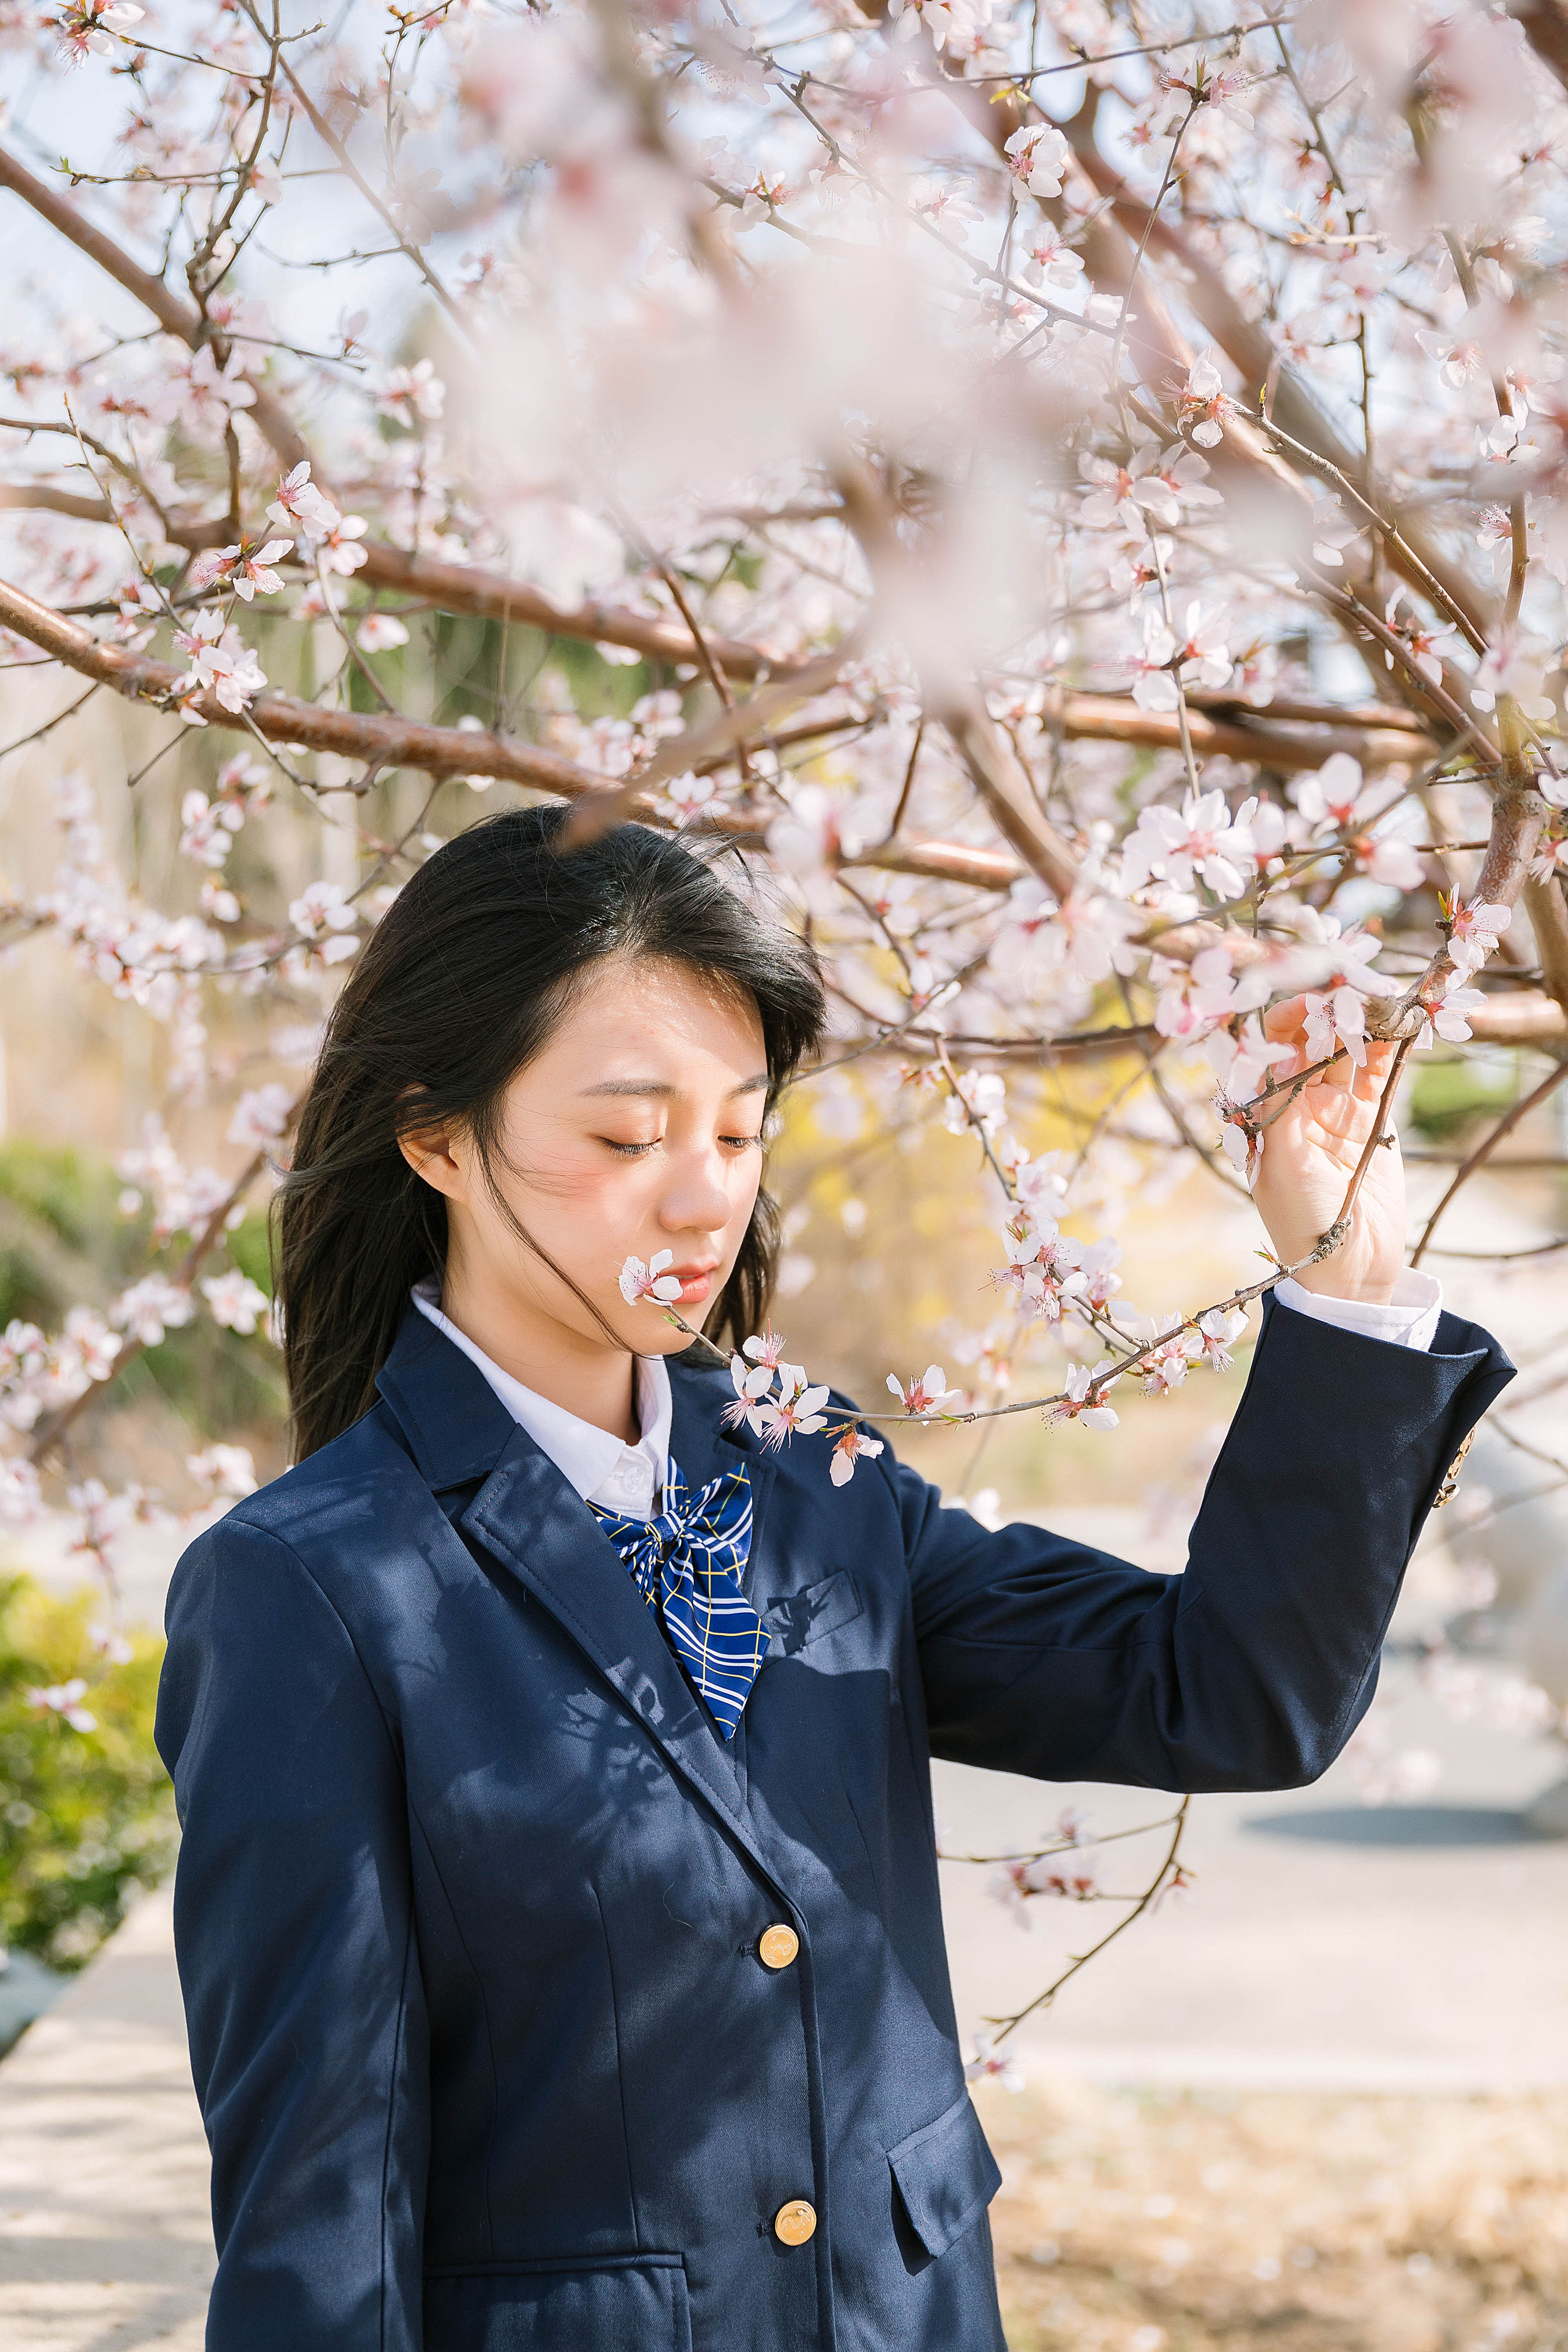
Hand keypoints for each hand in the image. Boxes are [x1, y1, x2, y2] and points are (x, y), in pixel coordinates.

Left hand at [1249, 997, 1406, 1304]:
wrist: (1350, 1267)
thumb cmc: (1301, 1221)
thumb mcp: (1282, 1164)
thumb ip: (1281, 1109)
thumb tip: (1278, 1054)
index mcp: (1260, 1113)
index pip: (1266, 1054)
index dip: (1282, 1023)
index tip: (1306, 1004)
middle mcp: (1294, 1104)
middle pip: (1308, 1044)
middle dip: (1326, 1014)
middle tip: (1350, 991)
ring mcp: (1335, 1108)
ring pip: (1346, 1052)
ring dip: (1361, 1025)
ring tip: (1380, 999)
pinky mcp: (1373, 1119)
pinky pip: (1379, 1072)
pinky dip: (1389, 1048)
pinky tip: (1401, 1023)